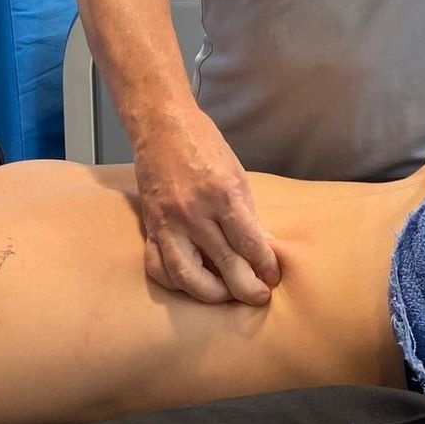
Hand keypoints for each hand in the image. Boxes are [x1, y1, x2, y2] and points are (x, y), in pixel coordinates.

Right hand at [134, 110, 280, 305]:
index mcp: (222, 195)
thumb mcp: (237, 174)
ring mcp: (168, 222)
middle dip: (246, 287)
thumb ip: (247, 213)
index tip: (273, 278)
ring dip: (210, 294)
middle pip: (224, 264)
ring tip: (226, 296)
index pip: (249, 243)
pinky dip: (175, 282)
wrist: (162, 127)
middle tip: (258, 296)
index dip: (265, 266)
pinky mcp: (151, 227)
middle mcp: (194, 212)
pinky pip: (158, 267)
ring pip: (186, 276)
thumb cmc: (204, 146)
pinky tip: (192, 284)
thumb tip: (262, 247)